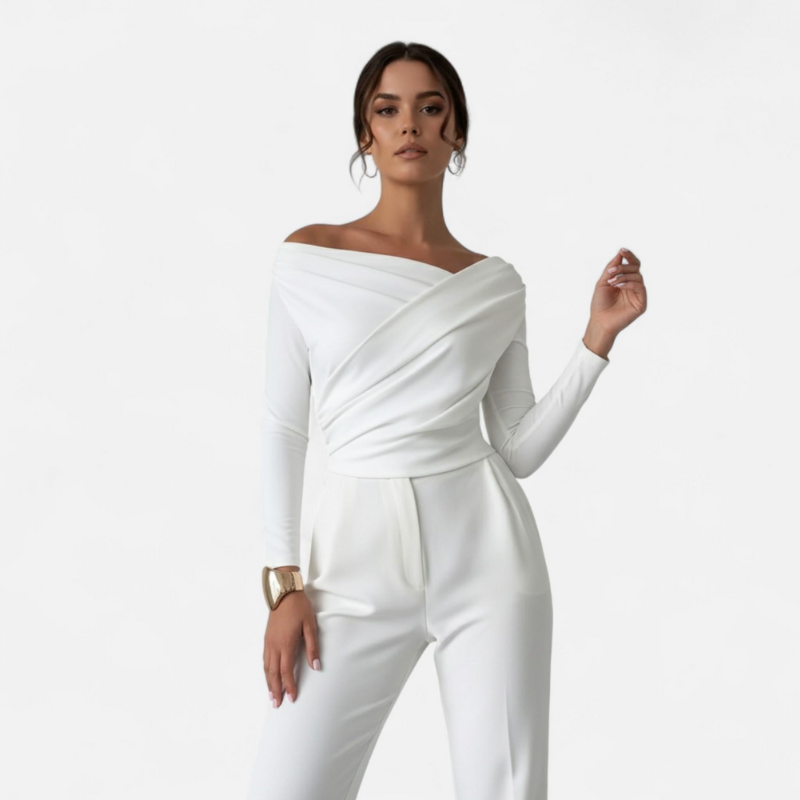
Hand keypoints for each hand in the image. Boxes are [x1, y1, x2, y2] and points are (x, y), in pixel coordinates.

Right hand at [263, 583, 319, 707]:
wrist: (283, 591)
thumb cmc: (299, 607)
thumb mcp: (310, 625)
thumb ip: (312, 647)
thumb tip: (316, 666)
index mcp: (286, 644)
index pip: (287, 671)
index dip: (289, 686)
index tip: (292, 698)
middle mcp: (274, 646)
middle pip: (273, 673)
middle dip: (276, 690)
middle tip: (277, 705)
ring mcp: (268, 642)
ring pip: (267, 668)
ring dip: (269, 683)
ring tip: (271, 696)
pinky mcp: (266, 638)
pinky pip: (264, 659)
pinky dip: (266, 671)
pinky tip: (268, 675)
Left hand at [589, 248, 646, 338]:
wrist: (600, 321)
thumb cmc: (600, 304)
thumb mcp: (603, 282)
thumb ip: (612, 268)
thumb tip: (620, 254)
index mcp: (625, 281)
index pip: (631, 265)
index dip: (629, 256)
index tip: (622, 250)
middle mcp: (633, 286)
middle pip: (636, 268)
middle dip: (623, 267)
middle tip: (610, 272)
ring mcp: (638, 294)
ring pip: (637, 276)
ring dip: (623, 275)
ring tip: (611, 282)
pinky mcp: (641, 303)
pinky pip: (639, 287)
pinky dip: (628, 283)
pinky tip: (618, 286)